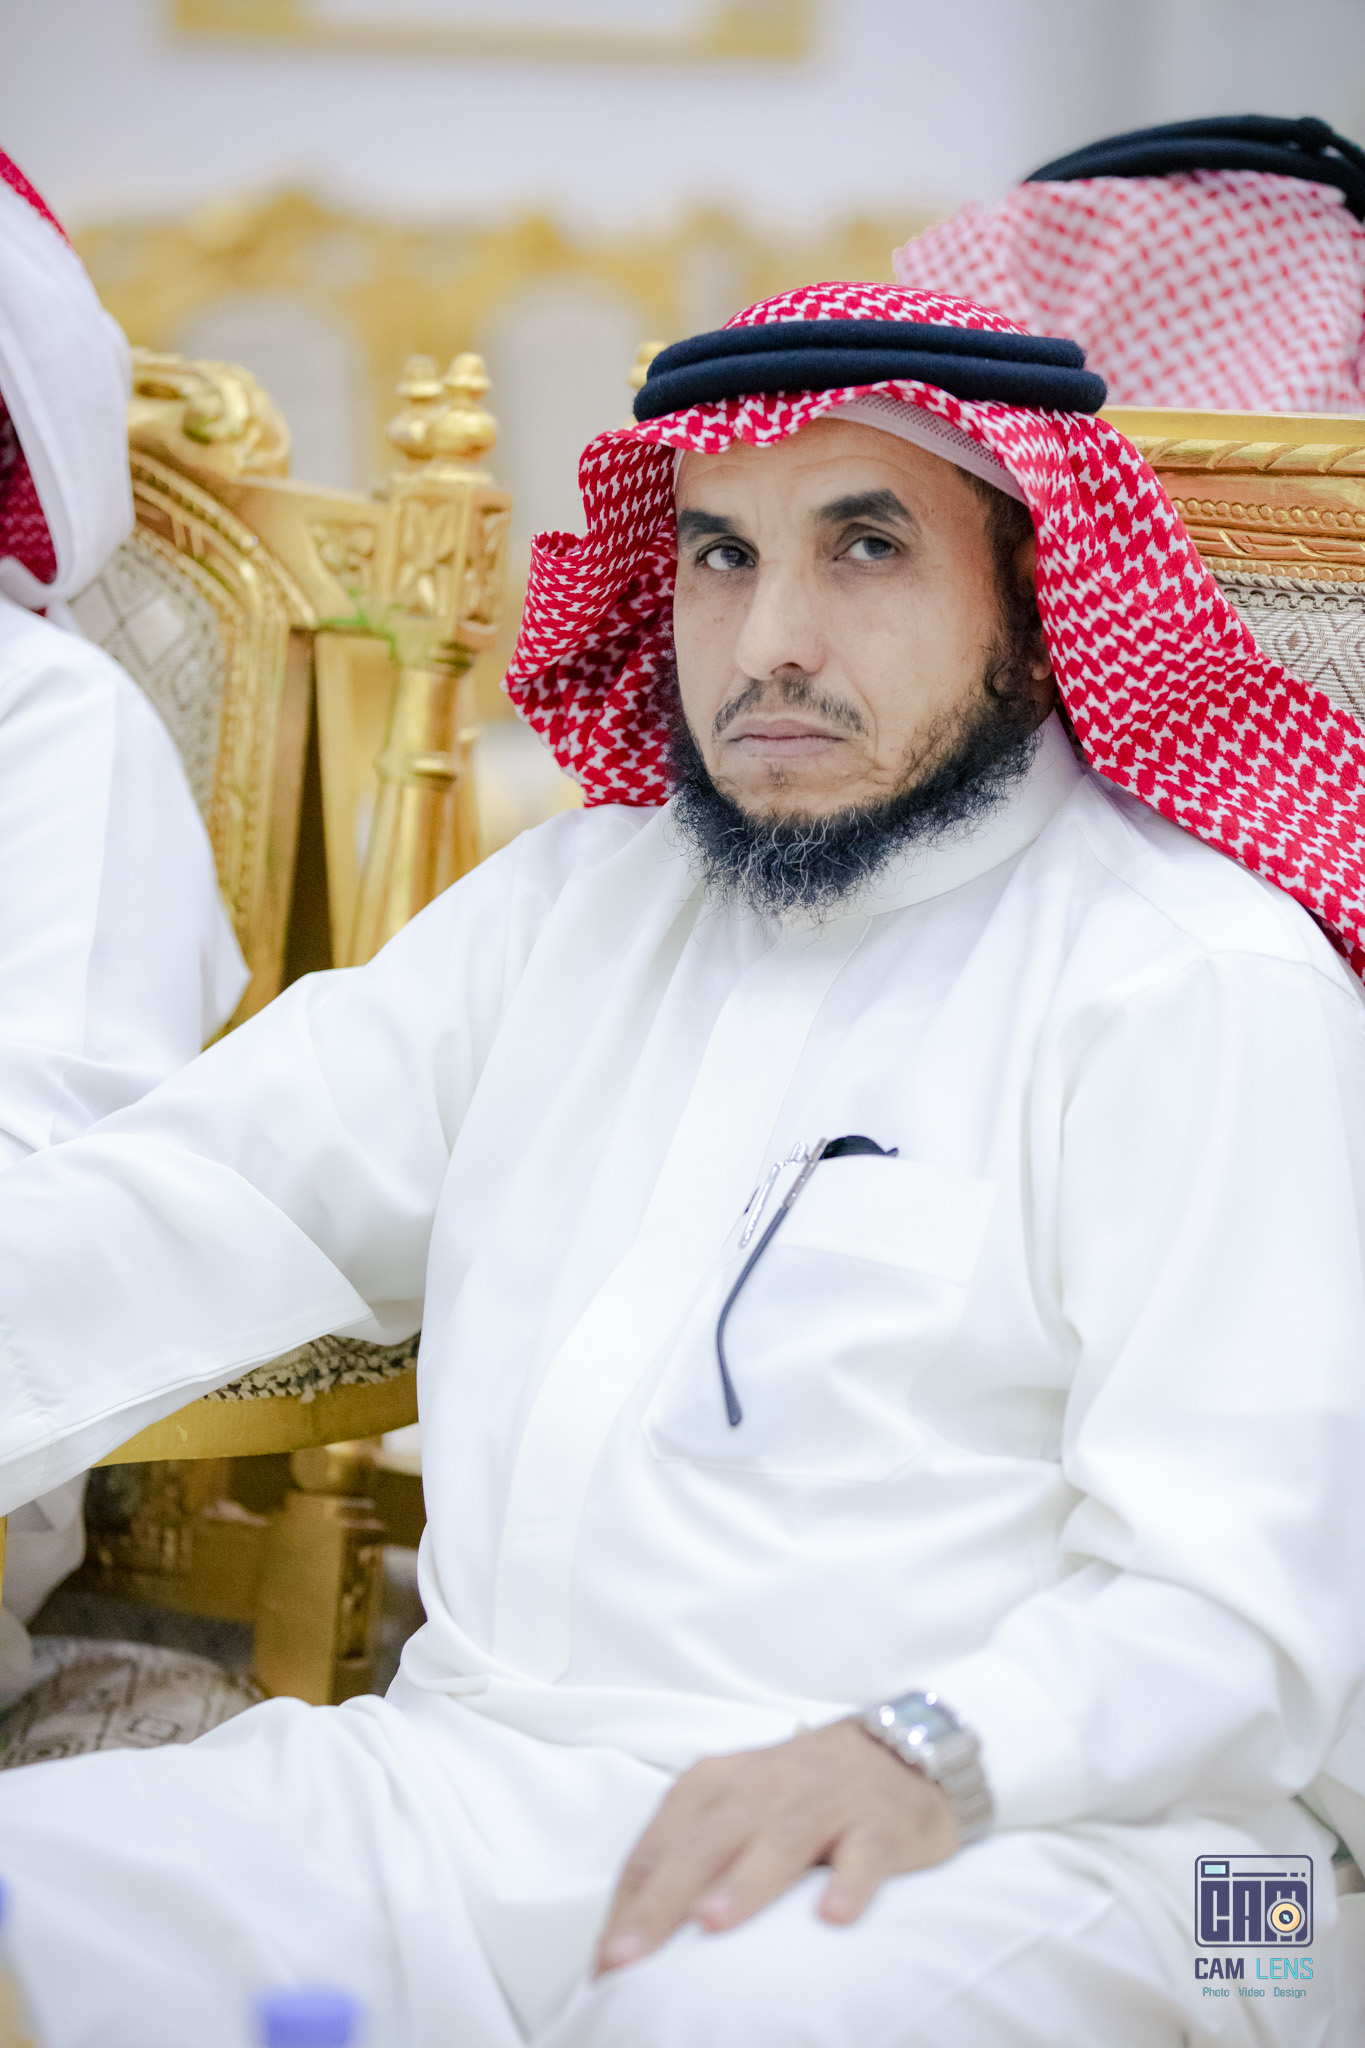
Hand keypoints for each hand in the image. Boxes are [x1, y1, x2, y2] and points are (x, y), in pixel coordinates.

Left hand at [595, 1719, 957, 1972]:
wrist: (894, 1749)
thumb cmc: (793, 1796)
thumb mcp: (732, 1813)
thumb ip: (684, 1865)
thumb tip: (626, 1943)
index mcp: (712, 1787)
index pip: (657, 1848)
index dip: (627, 1906)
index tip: (604, 1964)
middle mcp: (759, 1790)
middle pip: (703, 1846)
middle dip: (663, 1900)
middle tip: (628, 1957)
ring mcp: (820, 1805)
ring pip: (776, 1844)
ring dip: (743, 1882)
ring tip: (711, 1922)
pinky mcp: (877, 1825)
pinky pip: (863, 1856)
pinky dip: (848, 1883)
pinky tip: (833, 1916)